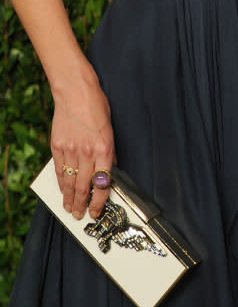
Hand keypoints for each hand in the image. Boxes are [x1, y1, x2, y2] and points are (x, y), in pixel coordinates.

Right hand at [51, 76, 114, 219]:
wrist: (76, 91)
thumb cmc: (96, 106)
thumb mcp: (110, 129)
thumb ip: (109, 151)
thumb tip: (109, 169)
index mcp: (105, 148)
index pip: (103, 183)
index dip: (100, 201)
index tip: (97, 211)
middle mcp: (88, 152)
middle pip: (83, 186)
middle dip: (82, 204)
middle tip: (80, 216)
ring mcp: (70, 149)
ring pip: (69, 181)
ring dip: (69, 198)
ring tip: (69, 208)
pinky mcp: (57, 146)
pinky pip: (59, 169)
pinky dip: (60, 182)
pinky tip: (61, 190)